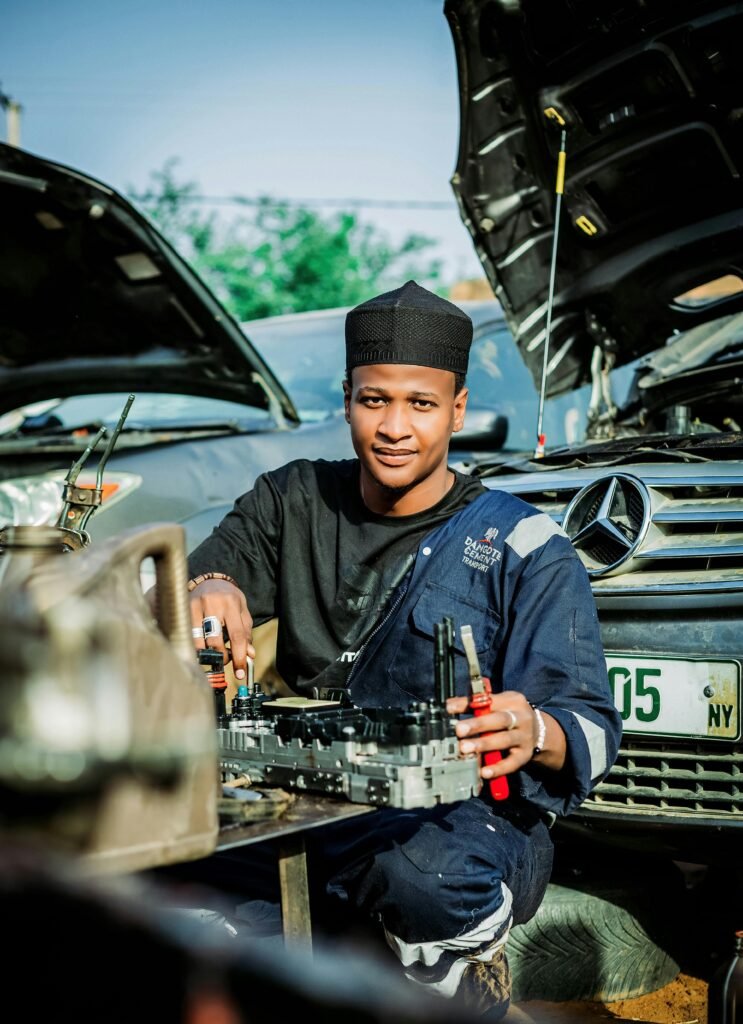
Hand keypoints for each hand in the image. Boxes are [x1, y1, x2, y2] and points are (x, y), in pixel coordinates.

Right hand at [189, 579, 253, 679]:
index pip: (237, 635)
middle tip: (225, 661)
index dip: (239, 656)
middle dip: (221, 657)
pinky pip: (187, 636)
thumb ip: (246, 632)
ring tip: (212, 654)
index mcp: (231, 604)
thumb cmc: (228, 598)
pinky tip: (199, 647)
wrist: (209, 580)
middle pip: (215, 641)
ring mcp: (195, 607)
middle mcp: (212, 604)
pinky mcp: (182, 610)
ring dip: (206, 654)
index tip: (240, 673)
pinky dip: (194, 646)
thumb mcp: (242, 611)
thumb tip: (249, 655)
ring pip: (198, 641)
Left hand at [446, 689, 565, 777]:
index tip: (449, 708)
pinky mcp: (525, 755)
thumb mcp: (497, 705)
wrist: (539, 732)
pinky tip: (484, 772)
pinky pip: (512, 763)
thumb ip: (475, 704)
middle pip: (499, 720)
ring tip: (465, 749)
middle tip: (459, 730)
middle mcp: (521, 717)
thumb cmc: (509, 715)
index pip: (489, 700)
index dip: (468, 704)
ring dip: (483, 745)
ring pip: (504, 740)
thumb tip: (449, 705)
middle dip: (478, 725)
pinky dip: (498, 768)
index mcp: (512, 700)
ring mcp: (524, 737)